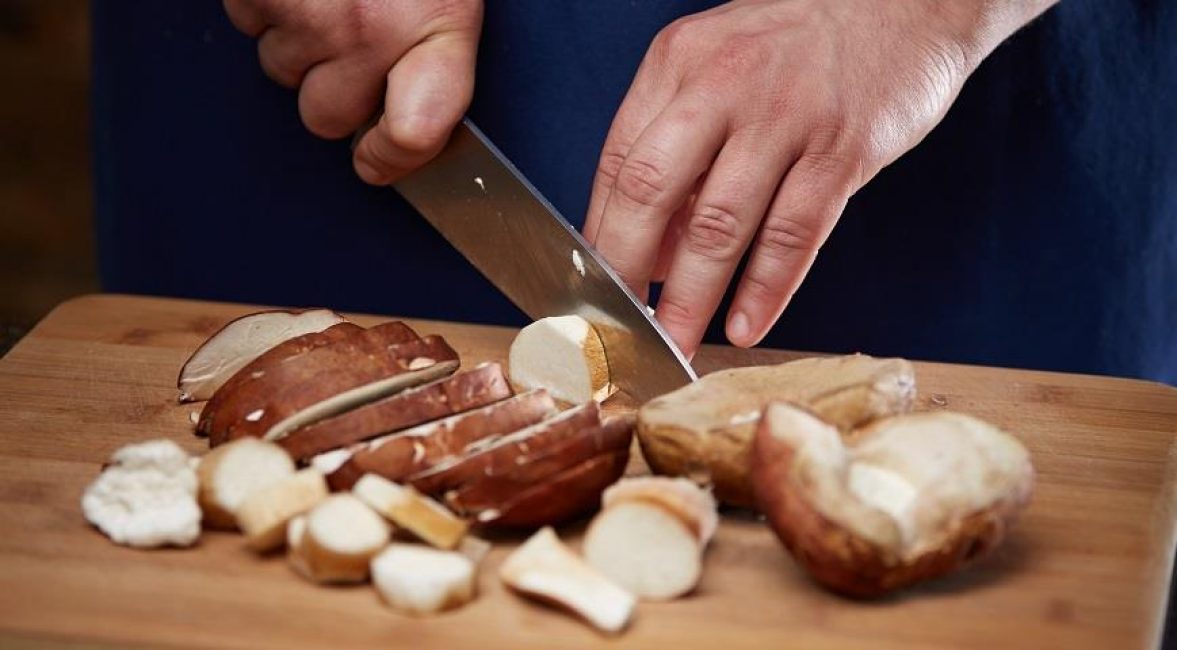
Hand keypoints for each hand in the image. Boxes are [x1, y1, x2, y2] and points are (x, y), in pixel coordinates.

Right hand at [223, 0, 481, 184]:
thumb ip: (436, 55)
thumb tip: (413, 123)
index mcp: (438, 21)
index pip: (415, 132)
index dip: (391, 159)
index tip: (377, 160)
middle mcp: (370, 26)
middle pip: (327, 115)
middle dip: (333, 88)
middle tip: (353, 35)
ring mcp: (308, 12)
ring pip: (281, 70)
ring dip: (298, 41)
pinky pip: (248, 22)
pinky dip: (265, 4)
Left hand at [583, 0, 1054, 357]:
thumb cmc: (800, 45)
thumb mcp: (720, 68)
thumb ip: (679, 149)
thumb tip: (650, 249)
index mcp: (678, 62)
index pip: (617, 161)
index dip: (600, 233)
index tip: (593, 287)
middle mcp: (723, 84)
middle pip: (652, 191)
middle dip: (626, 271)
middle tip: (618, 328)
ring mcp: (785, 116)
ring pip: (721, 224)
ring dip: (693, 297)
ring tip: (677, 344)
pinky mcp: (843, 148)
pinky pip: (795, 234)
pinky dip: (767, 289)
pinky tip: (747, 325)